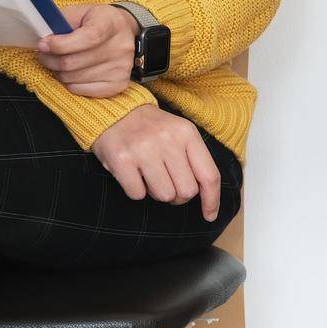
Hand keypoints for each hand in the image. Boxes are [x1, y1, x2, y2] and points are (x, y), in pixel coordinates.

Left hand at [37, 4, 137, 97]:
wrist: (123, 31)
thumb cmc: (95, 22)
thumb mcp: (79, 13)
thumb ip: (60, 24)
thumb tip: (43, 44)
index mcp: (110, 24)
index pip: (88, 38)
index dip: (61, 45)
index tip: (43, 44)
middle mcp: (120, 47)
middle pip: (74, 62)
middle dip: (50, 59)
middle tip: (44, 54)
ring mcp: (121, 68)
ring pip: (73, 78)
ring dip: (58, 72)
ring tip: (58, 62)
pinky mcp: (118, 84)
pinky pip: (82, 90)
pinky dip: (70, 83)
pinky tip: (72, 72)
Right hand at [91, 105, 221, 220]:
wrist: (114, 111)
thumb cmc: (152, 129)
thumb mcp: (180, 134)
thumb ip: (195, 160)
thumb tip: (207, 197)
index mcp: (187, 133)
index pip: (209, 176)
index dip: (212, 200)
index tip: (209, 216)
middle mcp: (168, 140)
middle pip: (187, 191)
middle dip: (178, 195)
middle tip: (167, 182)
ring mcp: (144, 149)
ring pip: (164, 195)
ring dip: (156, 192)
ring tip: (149, 174)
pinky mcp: (122, 159)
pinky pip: (138, 194)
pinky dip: (136, 190)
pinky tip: (133, 174)